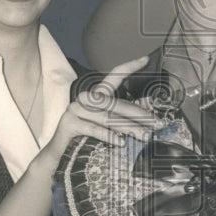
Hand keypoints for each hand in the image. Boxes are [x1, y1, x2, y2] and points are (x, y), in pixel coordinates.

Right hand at [33, 56, 157, 176]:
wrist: (58, 156)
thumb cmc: (86, 140)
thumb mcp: (105, 126)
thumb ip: (120, 118)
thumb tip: (148, 120)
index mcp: (96, 95)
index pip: (114, 76)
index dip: (130, 66)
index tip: (146, 59)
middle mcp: (86, 98)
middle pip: (117, 104)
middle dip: (139, 115)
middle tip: (157, 124)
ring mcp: (76, 110)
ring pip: (108, 118)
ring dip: (130, 128)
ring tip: (145, 136)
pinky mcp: (69, 123)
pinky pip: (94, 129)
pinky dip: (109, 136)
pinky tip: (122, 142)